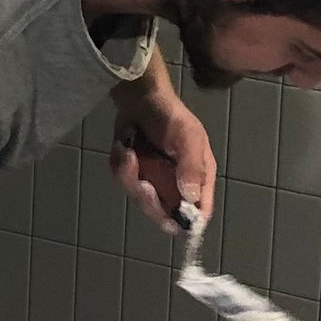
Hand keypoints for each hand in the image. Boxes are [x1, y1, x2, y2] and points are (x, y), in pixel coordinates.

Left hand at [110, 91, 215, 231]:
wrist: (139, 97)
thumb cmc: (170, 115)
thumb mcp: (187, 137)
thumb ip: (191, 166)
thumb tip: (190, 198)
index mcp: (199, 177)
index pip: (200, 211)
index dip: (190, 222)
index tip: (174, 223)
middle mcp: (178, 184)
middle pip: (166, 214)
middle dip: (150, 200)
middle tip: (142, 184)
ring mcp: (155, 180)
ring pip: (141, 199)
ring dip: (131, 178)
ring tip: (128, 153)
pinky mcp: (134, 174)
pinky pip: (125, 183)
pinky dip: (120, 167)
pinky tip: (123, 148)